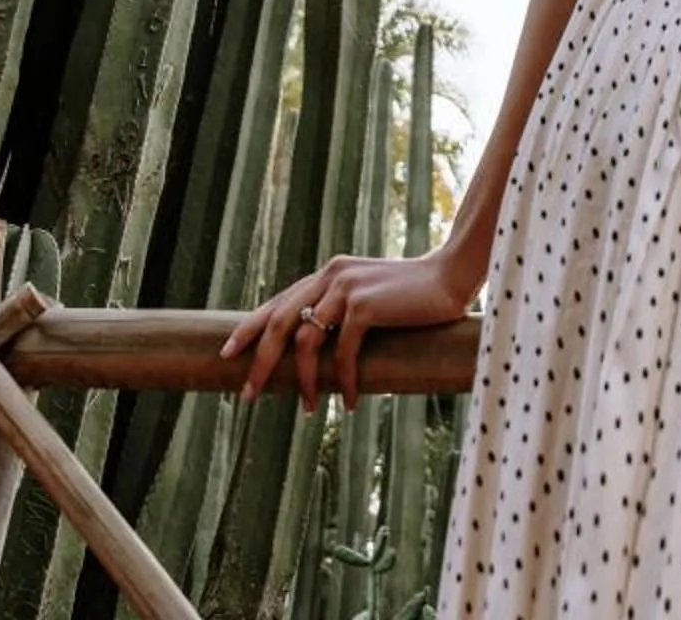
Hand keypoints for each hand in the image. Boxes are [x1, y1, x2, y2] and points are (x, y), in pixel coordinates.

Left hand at [221, 249, 474, 408]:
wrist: (452, 277)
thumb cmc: (414, 297)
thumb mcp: (370, 298)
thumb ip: (343, 311)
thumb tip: (318, 351)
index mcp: (328, 273)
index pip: (277, 303)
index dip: (248, 329)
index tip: (228, 354)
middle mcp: (330, 275)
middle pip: (278, 322)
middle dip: (261, 362)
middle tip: (248, 394)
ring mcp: (345, 288)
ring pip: (306, 340)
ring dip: (307, 380)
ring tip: (310, 408)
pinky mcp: (365, 304)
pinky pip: (343, 351)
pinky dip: (344, 379)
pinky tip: (352, 401)